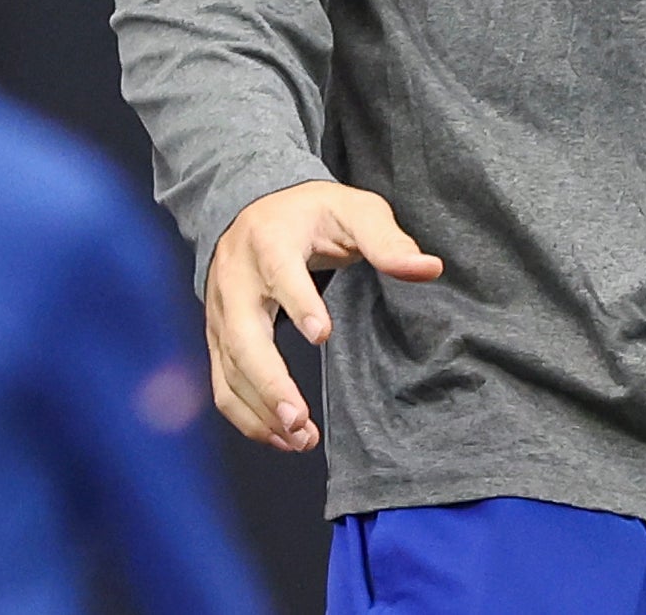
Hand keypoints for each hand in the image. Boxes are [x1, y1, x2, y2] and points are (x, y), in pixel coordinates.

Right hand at [204, 180, 442, 451]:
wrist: (253, 206)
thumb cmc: (312, 214)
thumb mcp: (354, 211)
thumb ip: (387, 241)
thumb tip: (430, 269)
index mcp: (270, 240)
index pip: (279, 272)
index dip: (298, 303)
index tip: (321, 336)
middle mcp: (236, 277)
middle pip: (241, 334)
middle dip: (268, 381)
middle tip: (300, 420)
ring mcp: (219, 310)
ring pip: (229, 366)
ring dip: (259, 408)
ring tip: (299, 438)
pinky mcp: (215, 335)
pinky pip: (221, 382)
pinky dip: (246, 415)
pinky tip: (280, 436)